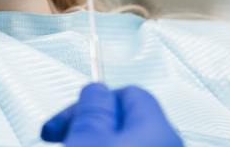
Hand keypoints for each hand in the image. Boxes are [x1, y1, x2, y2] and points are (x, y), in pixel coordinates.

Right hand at [41, 83, 182, 146]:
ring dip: (94, 141)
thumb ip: (93, 109)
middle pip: (126, 120)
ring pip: (125, 141)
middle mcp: (168, 145)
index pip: (129, 92)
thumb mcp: (88, 138)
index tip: (67, 117)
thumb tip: (96, 89)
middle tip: (61, 136)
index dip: (93, 100)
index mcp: (158, 129)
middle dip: (91, 123)